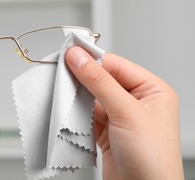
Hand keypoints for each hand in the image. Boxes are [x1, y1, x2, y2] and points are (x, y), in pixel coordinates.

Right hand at [66, 47, 183, 179]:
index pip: (115, 65)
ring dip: (77, 96)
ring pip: (92, 96)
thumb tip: (79, 57)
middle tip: (61, 71)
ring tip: (64, 92)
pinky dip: (76, 112)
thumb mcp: (126, 112)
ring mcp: (120, 116)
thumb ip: (100, 82)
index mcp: (152, 90)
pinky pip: (87, 113)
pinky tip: (69, 110)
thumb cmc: (153, 160)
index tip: (70, 54)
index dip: (92, 59)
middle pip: (102, 79)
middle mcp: (137, 101)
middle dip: (82, 78)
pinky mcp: (106, 130)